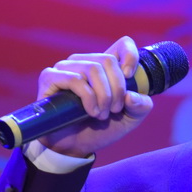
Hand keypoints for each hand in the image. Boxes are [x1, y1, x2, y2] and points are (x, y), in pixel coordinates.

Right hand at [36, 36, 154, 157]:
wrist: (75, 147)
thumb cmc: (101, 129)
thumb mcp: (130, 119)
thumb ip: (141, 106)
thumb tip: (131, 95)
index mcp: (105, 67)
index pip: (122, 44)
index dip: (131, 56)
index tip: (130, 77)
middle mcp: (84, 62)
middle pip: (108, 60)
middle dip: (117, 89)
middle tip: (115, 110)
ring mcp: (65, 68)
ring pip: (92, 69)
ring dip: (103, 95)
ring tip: (101, 115)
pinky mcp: (50, 78)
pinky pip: (74, 79)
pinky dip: (88, 97)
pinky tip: (91, 111)